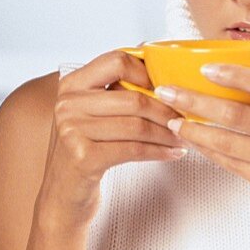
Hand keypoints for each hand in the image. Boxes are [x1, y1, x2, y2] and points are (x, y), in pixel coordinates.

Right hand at [37, 49, 189, 229]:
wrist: (63, 196)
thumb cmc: (86, 151)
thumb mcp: (92, 115)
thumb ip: (114, 90)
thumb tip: (152, 53)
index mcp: (71, 85)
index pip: (116, 60)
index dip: (148, 72)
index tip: (168, 88)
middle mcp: (68, 104)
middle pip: (133, 98)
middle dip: (167, 111)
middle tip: (186, 119)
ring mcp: (72, 130)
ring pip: (137, 126)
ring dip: (167, 134)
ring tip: (183, 138)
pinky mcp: (84, 158)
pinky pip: (134, 149)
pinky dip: (160, 152)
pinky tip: (173, 154)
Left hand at [154, 63, 249, 228]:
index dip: (232, 74)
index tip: (206, 67)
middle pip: (234, 113)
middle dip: (195, 101)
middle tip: (168, 93)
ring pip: (226, 142)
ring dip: (195, 131)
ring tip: (173, 121)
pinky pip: (235, 166)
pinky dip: (213, 153)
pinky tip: (198, 146)